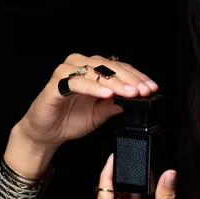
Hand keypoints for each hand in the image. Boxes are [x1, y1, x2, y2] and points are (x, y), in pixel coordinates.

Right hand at [17, 53, 157, 149]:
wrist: (47, 132)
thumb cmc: (72, 118)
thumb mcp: (103, 113)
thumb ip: (118, 103)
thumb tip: (139, 98)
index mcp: (94, 70)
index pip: (121, 68)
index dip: (138, 78)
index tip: (152, 88)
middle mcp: (81, 66)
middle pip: (111, 67)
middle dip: (131, 80)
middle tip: (144, 91)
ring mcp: (67, 73)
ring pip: (96, 72)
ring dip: (116, 83)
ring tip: (130, 93)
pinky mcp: (55, 85)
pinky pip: (77, 83)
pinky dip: (93, 87)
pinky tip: (107, 94)